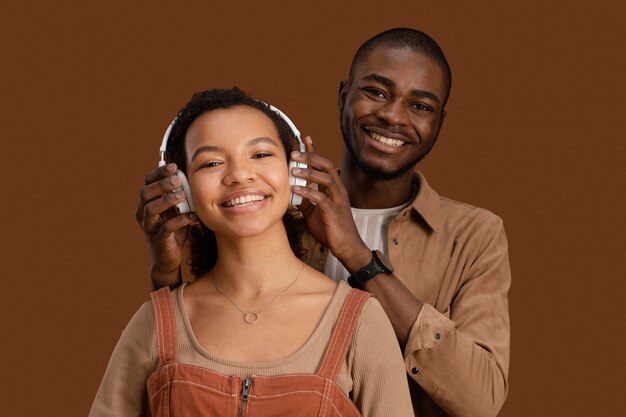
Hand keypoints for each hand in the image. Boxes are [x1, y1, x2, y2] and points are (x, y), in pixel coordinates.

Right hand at [135, 163, 196, 287]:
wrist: (168, 259)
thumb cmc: (173, 230)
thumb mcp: (176, 210)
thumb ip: (180, 195)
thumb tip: (190, 176)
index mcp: (147, 203)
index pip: (147, 182)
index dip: (158, 172)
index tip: (173, 166)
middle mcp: (143, 214)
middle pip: (145, 193)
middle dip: (161, 184)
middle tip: (178, 180)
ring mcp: (149, 227)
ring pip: (151, 209)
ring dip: (167, 200)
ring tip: (182, 195)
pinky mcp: (158, 240)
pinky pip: (166, 227)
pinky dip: (179, 220)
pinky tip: (191, 217)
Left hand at [290, 137, 370, 271]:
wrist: (347, 247)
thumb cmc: (332, 230)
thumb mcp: (314, 212)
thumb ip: (306, 201)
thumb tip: (291, 192)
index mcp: (333, 189)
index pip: (324, 165)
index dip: (315, 151)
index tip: (305, 138)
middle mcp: (338, 190)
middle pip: (326, 166)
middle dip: (310, 157)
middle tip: (294, 153)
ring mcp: (338, 200)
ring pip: (326, 179)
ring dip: (309, 172)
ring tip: (293, 169)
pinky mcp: (334, 212)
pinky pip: (321, 198)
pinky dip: (308, 192)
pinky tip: (296, 189)